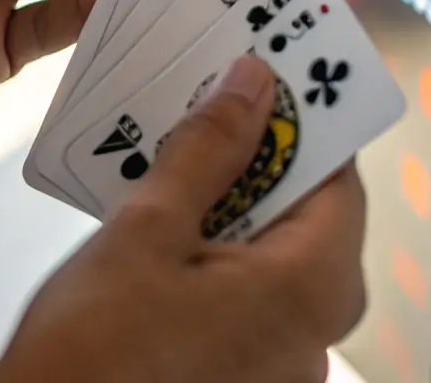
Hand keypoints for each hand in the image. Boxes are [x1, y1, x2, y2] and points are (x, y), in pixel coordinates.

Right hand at [0, 56, 367, 382]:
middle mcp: (314, 335)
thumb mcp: (147, 229)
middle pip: (307, 216)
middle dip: (259, 159)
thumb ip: (208, 150)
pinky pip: (250, 295)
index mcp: (311, 291)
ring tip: (175, 162)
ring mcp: (283, 366)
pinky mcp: (247, 379)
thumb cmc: (91, 361)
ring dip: (232, 206)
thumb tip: (251, 86)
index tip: (268, 78)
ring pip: (274, 256)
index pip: (339, 178)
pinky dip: (220, 255)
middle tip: (210, 109)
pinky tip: (168, 228)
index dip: (303, 121)